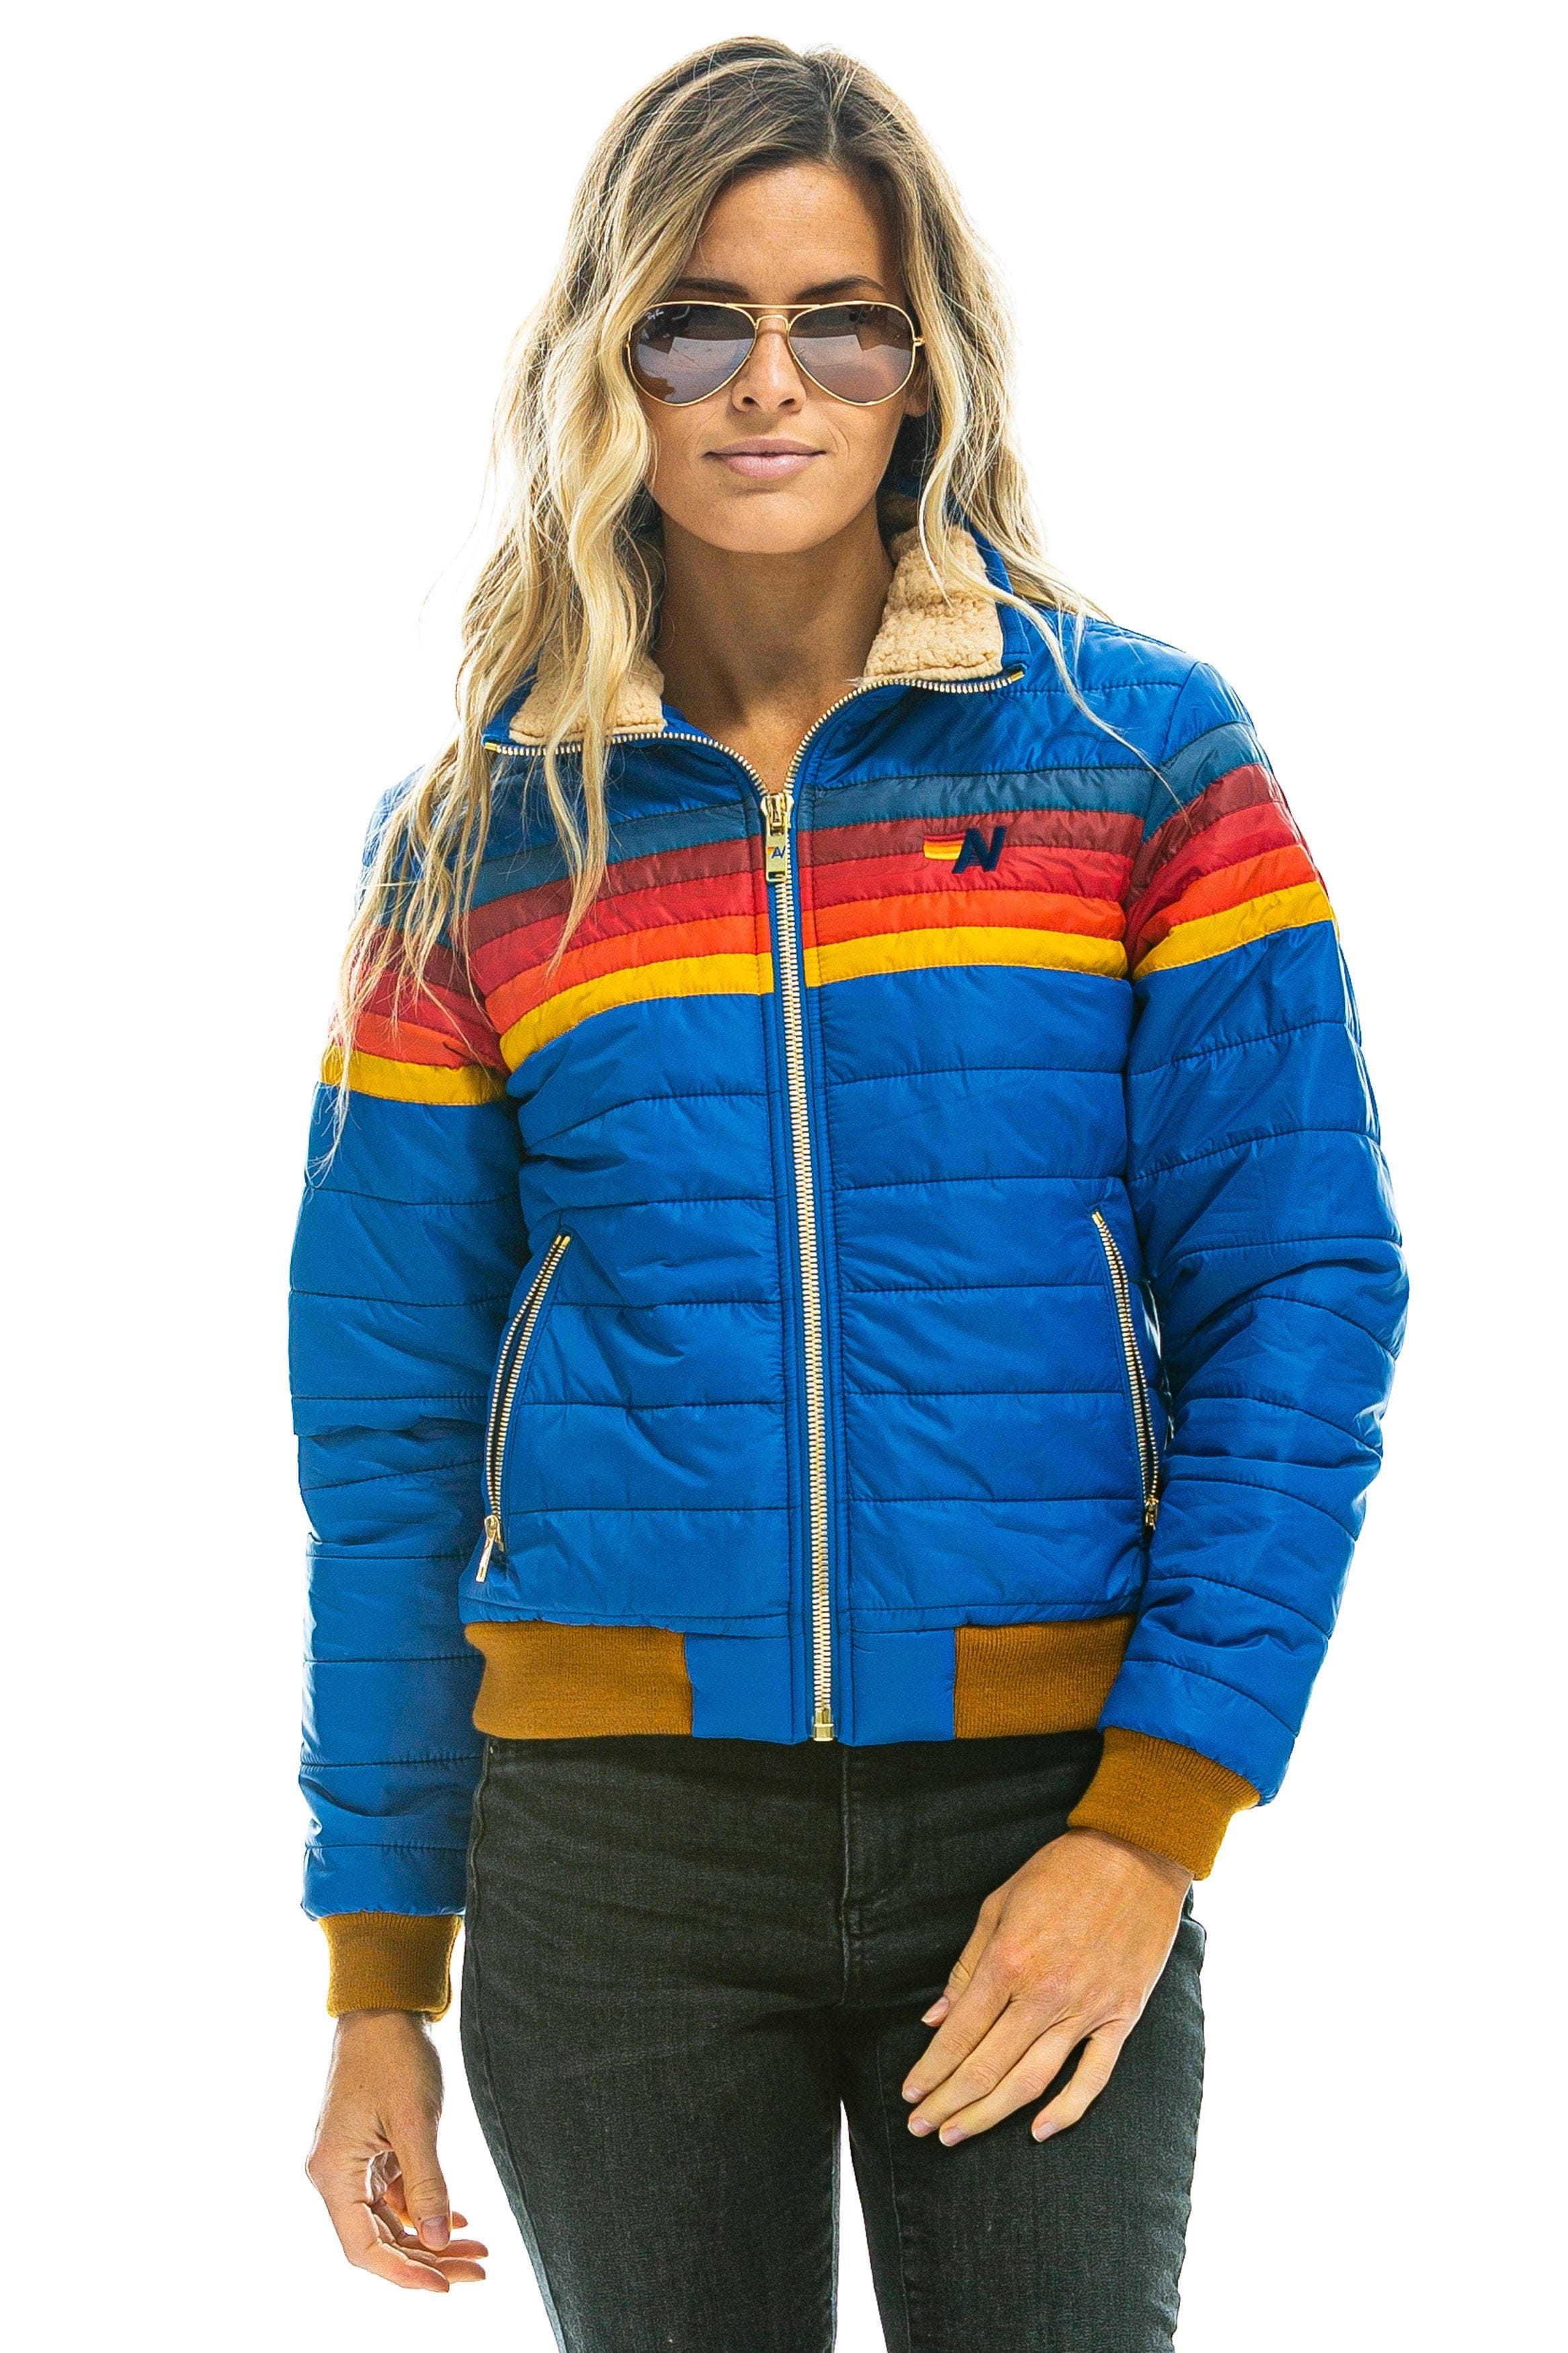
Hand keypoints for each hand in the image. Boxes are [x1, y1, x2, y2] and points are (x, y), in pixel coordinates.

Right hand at [306, 2009, 487, 2290]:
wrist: (385, 2004)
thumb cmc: (393, 2053)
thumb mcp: (415, 2120)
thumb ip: (426, 2183)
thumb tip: (440, 2240)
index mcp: (333, 2173)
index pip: (364, 2247)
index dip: (404, 2273)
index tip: (445, 2286)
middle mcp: (336, 2176)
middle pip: (380, 2240)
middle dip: (429, 2259)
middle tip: (478, 2272)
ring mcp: (354, 2164)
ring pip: (391, 2221)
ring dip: (432, 2238)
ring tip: (478, 2252)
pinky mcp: (371, 2151)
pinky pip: (396, 2196)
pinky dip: (426, 2210)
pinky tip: (460, 2220)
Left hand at [901, 1826, 1192, 2146]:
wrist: (1135, 1855)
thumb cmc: (1061, 1872)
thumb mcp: (999, 1905)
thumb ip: (967, 1967)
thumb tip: (935, 2019)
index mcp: (1009, 1962)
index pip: (959, 2034)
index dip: (931, 2070)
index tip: (910, 2095)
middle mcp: (1045, 1994)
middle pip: (987, 2066)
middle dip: (948, 2103)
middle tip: (921, 2129)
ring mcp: (1087, 2009)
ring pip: (1031, 2081)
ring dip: (989, 2115)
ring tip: (957, 2135)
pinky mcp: (1122, 2016)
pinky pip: (1093, 2076)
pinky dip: (1066, 2110)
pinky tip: (1038, 2131)